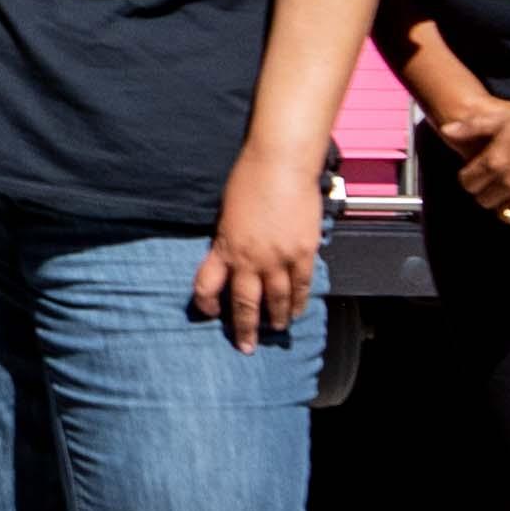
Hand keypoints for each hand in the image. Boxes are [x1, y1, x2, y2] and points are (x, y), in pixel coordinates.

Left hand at [190, 156, 325, 347]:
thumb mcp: (227, 213)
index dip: (206, 304)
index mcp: (224, 247)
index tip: (210, 312)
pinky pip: (302, 285)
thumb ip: (228, 239)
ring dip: (276, 318)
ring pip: (277, 300)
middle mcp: (249, 259)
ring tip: (277, 329)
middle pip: (244, 304)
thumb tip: (231, 256)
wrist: (280, 163)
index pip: (207, 286)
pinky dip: (300, 301)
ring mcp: (278, 258)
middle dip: (245, 329)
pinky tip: (298, 311)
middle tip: (246, 347)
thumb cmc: (249, 178)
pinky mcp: (303, 252)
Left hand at [448, 98, 509, 250]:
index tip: (476, 176)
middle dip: (486, 194)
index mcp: (495, 160)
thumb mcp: (506, 118)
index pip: (467, 183)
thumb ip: (474, 126)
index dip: (470, 179)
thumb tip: (447, 129)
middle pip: (484, 202)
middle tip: (493, 187)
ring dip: (506, 207)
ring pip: (506, 215)